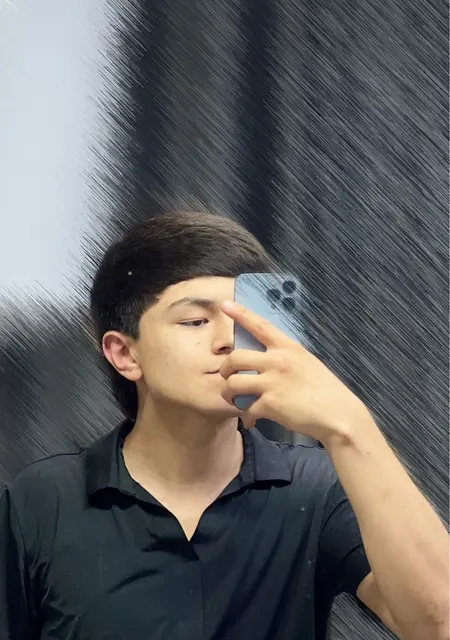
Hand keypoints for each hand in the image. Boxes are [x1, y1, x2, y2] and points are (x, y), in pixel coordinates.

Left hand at [219, 300, 369, 444]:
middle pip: (236, 357)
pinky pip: (247, 409)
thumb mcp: (307, 363)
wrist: (339, 415)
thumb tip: (266, 362)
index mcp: (289, 348)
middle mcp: (278, 361)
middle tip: (227, 377)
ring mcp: (273, 383)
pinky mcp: (270, 404)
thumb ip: (286, 359)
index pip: (260, 326)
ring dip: (228, 393)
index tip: (225, 305)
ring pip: (233, 383)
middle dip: (225, 368)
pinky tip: (252, 420)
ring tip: (234, 399)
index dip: (241, 314)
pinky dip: (247, 417)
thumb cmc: (326, 390)